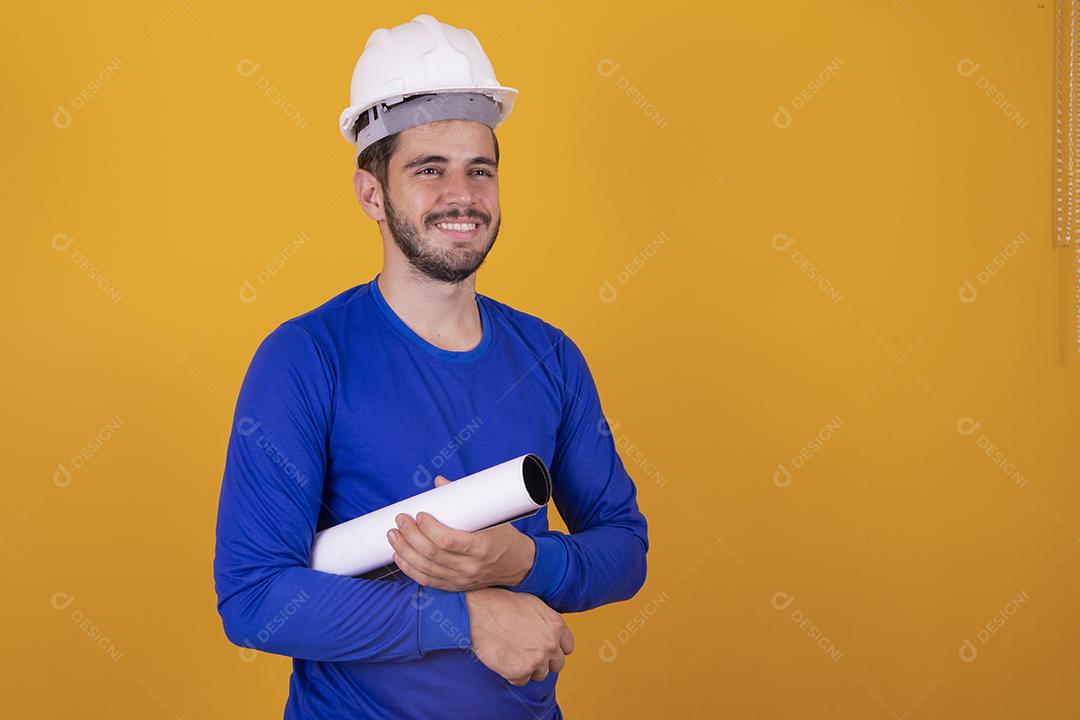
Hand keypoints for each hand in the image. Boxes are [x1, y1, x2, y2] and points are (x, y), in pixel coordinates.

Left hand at [387, 475, 535, 590]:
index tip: (419, 514)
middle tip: (400, 520)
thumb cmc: (503, 536)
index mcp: (481, 547)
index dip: (428, 528)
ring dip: (404, 551)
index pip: (447, 540)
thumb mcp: (491, 516)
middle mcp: (470, 566)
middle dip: (410, 535)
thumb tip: (439, 482)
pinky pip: (426, 581)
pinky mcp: (454, 586)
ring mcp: (461, 579)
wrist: (517, 564)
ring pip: (425, 568)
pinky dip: (409, 569)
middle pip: (431, 554)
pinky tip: (398, 556)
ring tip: (393, 535)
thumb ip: (464, 499)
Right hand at [465, 587, 573, 685]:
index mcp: (557, 625)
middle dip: (544, 661)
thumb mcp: (534, 605)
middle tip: (527, 653)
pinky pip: (521, 681)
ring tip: (512, 653)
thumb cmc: (503, 604)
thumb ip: (548, 622)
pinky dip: (512, 674)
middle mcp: (551, 644)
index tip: (543, 647)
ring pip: (539, 674)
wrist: (480, 610)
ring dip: (528, 668)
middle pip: (557, 664)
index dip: (555, 648)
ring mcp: (537, 660)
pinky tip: (504, 659)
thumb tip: (552, 634)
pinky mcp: (520, 672)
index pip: (568, 647)